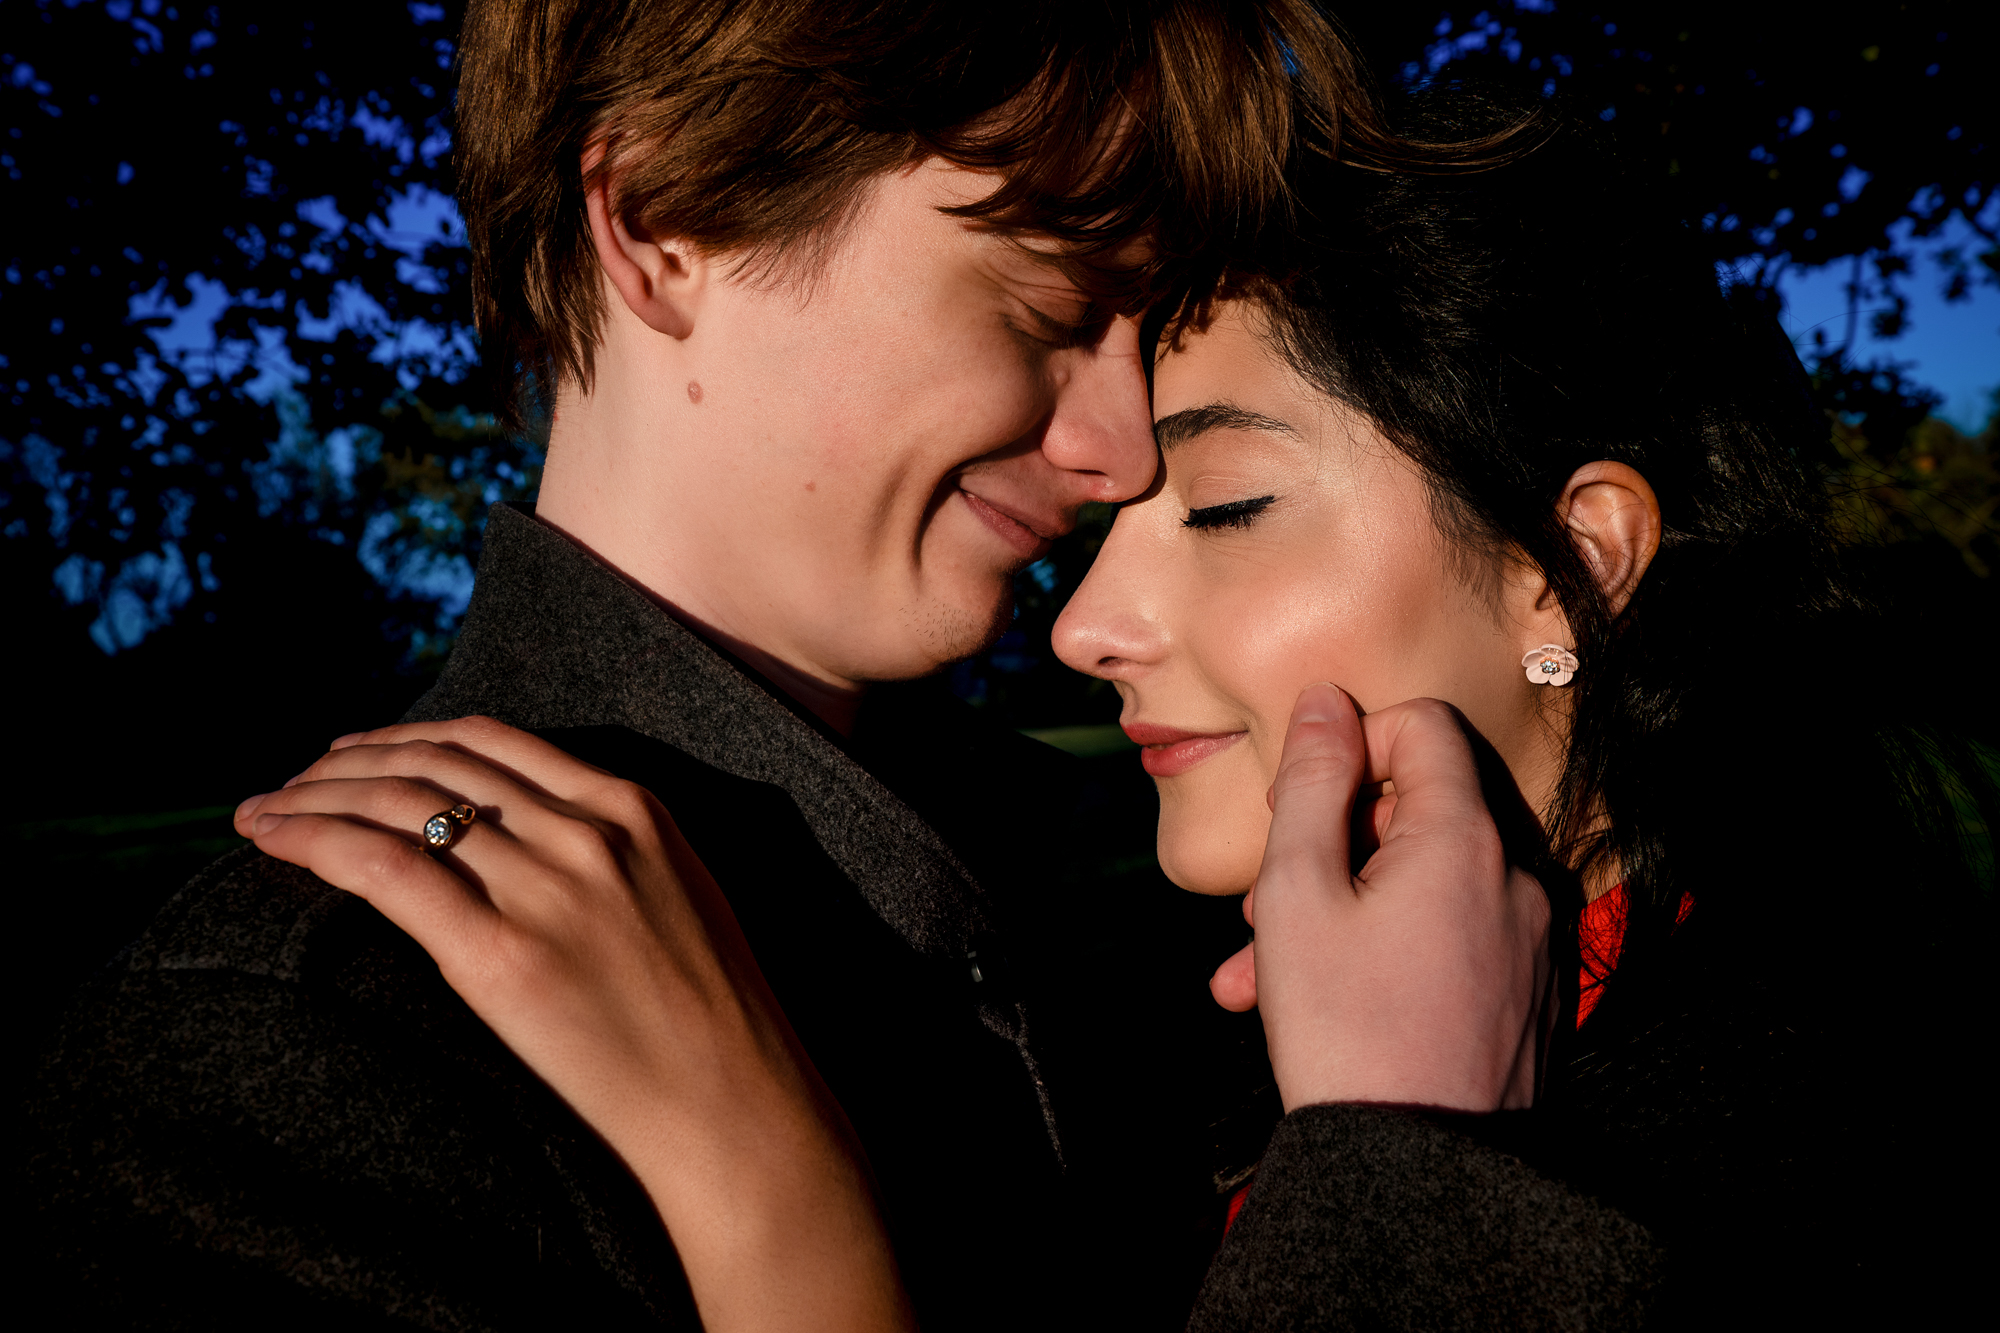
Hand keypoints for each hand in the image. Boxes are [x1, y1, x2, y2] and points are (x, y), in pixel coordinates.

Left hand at [235, 716, 913, 1332]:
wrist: (736, 1103)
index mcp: (632, 807)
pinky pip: (384, 869)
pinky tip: (268, 836)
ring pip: (399, 805)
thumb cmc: (712, 1020)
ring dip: (315, 796)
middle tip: (295, 779)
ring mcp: (544, 887)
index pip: (491, 742)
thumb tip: (514, 844)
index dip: (408, 738)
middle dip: (348, 762)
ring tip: (265, 810)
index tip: (357, 752)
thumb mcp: (676, 894)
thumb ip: (606, 851)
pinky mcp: (501, 954)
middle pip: (435, 764)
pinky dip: (312, 840)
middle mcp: (585, 830)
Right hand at [1208, 686, 1550, 1112]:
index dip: (1351, 746)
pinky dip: (1392, 950)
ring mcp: (1532, 938)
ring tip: (1268, 974)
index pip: (1421, 725)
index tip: (1302, 805)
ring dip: (1344, 909)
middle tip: (1263, 907)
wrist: (1416, 1171)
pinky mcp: (1532, 992)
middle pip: (1419, 811)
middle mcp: (1516, 876)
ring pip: (1425, 884)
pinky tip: (1329, 1002)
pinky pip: (1454, 938)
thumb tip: (1325, 700)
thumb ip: (1312, 780)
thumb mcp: (1297, 890)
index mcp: (1464, 838)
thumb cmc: (1344, 1027)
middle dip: (1330, 845)